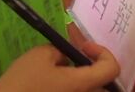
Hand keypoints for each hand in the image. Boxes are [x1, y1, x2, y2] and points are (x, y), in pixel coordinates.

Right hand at [0, 43, 119, 91]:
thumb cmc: (22, 81)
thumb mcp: (41, 55)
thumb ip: (60, 52)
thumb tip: (66, 56)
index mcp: (82, 84)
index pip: (112, 69)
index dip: (102, 52)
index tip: (83, 46)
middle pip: (103, 84)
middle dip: (94, 67)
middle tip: (76, 57)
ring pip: (88, 90)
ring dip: (82, 78)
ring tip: (61, 69)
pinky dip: (69, 87)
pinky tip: (51, 81)